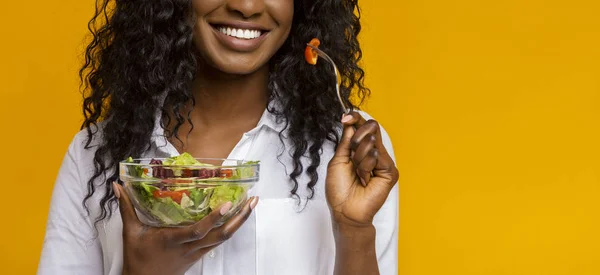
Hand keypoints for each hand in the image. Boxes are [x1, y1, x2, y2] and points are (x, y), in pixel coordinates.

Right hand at [112, 182, 257, 274]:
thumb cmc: (137, 257)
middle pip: (220, 235)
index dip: (213, 219)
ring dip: (239, 222)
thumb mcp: (130, 232)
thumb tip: (118, 185)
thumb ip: (126, 207)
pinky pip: (218, 242)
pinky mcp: (199, 255)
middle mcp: (189, 247)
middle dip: (239, 218)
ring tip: (250, 205)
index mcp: (173, 240)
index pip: (197, 231)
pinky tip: (237, 217)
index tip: (227, 204)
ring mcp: (196, 252)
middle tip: (252, 200)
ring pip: (223, 239)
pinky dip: (229, 229)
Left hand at [326, 112, 398, 226]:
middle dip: (356, 138)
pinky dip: (365, 167)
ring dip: (357, 159)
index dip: (356, 118)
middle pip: (371, 127)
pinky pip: (376, 156)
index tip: (345, 117)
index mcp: (361, 149)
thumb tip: (350, 122)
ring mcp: (383, 161)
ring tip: (357, 175)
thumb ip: (346, 140)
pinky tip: (365, 180)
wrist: (345, 210)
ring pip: (371, 142)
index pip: (363, 126)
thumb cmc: (339, 189)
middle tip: (351, 156)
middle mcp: (374, 153)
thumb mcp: (338, 159)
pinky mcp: (390, 171)